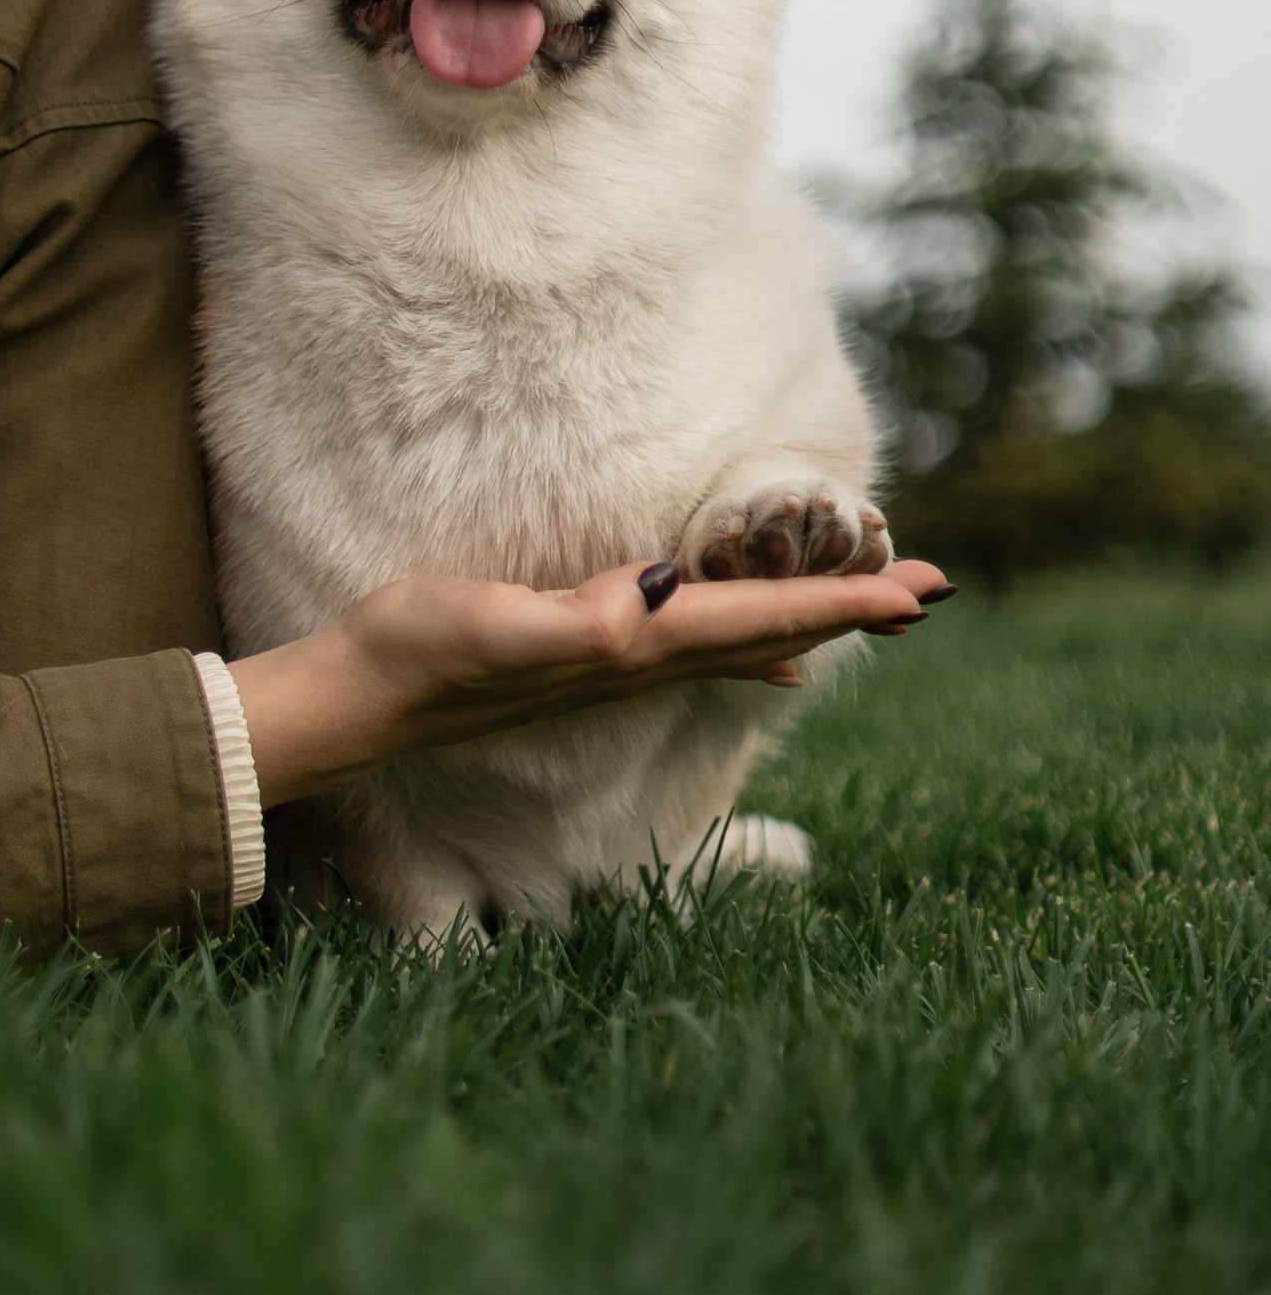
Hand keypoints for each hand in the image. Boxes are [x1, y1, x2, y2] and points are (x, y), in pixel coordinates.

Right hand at [229, 555, 946, 808]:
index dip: (837, 604)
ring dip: (813, 620)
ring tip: (878, 610)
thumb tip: (656, 605)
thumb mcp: (491, 627)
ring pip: (744, 641)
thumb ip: (574, 625)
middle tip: (935, 590)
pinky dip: (753, 647)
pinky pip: (699, 652)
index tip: (916, 594)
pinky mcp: (587, 657)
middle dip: (853, 610)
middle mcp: (638, 661)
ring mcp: (615, 665)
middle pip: (771, 633)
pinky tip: (774, 662)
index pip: (758, 621)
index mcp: (631, 648)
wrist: (360, 703)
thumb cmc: (418, 655)